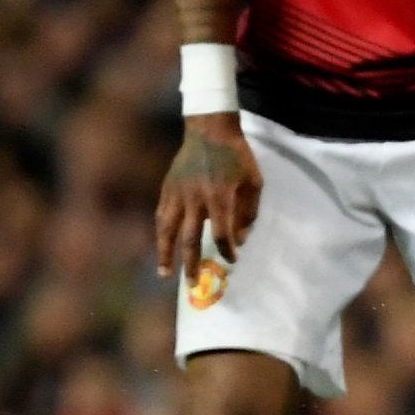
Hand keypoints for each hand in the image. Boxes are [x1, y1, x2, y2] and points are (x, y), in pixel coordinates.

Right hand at [155, 116, 262, 283]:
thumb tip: (241, 239)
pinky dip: (161, 234)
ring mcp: (176, 194)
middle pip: (189, 238)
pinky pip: (161, 216)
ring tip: (165, 274)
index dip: (227, 250)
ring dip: (165, 254)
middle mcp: (194, 198)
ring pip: (167, 230)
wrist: (210, 130)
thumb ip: (249, 212)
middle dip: (191, 263)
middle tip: (193, 283)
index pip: (221, 233)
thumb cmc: (237, 157)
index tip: (232, 260)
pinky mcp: (166, 188)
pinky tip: (161, 246)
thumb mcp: (254, 182)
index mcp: (219, 196)